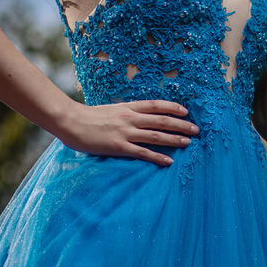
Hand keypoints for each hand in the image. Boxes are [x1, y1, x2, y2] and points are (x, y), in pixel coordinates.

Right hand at [56, 100, 198, 166]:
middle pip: (162, 120)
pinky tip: (169, 161)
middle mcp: (130, 118)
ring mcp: (125, 132)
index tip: (186, 112)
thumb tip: (138, 117)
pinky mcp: (119, 146)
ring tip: (188, 143)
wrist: (70, 121)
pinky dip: (158, 157)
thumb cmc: (88, 117)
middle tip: (196, 130)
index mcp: (128, 107)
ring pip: (156, 136)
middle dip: (181, 125)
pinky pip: (143, 152)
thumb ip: (125, 113)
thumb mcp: (111, 110)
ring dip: (175, 139)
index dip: (173, 107)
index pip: (156, 105)